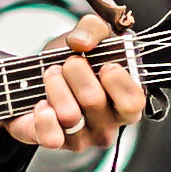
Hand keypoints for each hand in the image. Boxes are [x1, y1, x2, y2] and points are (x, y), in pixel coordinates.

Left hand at [7, 21, 145, 153]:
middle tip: (68, 63)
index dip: (117, 80)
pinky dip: (43, 115)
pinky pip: (51, 137)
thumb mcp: (89, 36)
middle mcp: (107, 125)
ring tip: (52, 75)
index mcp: (125, 102)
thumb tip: (81, 43)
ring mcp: (83, 138)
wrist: (37, 76)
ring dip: (55, 85)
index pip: (133, 101)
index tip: (104, 64)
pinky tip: (41, 102)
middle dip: (75, 70)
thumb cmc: (74, 60)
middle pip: (93, 99)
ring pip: (70, 115)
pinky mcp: (56, 143)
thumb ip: (93, 29)